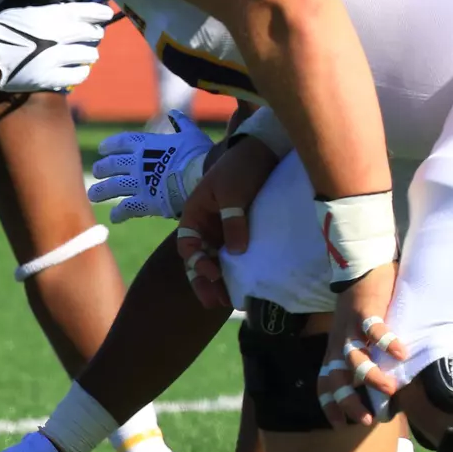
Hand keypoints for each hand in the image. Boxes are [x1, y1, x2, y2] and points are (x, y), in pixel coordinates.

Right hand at [0, 1, 114, 93]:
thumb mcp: (23, 11)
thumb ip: (48, 12)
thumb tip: (70, 12)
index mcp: (51, 15)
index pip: (89, 12)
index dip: (101, 14)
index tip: (104, 16)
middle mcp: (57, 35)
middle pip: (93, 34)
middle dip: (93, 34)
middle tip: (88, 37)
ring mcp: (54, 58)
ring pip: (89, 55)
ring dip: (87, 54)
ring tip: (79, 55)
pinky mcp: (49, 78)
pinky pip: (78, 76)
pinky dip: (79, 72)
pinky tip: (73, 70)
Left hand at [89, 110, 213, 222]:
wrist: (202, 176)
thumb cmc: (199, 153)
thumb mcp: (190, 134)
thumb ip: (180, 124)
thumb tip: (174, 113)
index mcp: (147, 145)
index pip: (121, 142)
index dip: (110, 145)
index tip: (102, 149)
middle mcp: (137, 163)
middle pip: (111, 165)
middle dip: (102, 168)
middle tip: (97, 172)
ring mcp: (139, 183)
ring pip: (112, 187)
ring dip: (101, 191)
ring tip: (93, 195)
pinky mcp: (146, 201)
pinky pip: (127, 208)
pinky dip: (119, 213)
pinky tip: (115, 217)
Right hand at [175, 132, 279, 309]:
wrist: (264, 150)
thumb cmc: (242, 167)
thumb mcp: (234, 192)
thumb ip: (233, 221)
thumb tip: (235, 252)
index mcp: (195, 213)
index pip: (187, 245)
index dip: (196, 262)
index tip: (213, 273)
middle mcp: (205, 225)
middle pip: (198, 259)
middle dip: (204, 281)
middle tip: (216, 301)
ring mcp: (222, 229)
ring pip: (215, 261)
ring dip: (219, 281)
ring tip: (228, 302)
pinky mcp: (240, 231)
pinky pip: (233, 255)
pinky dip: (236, 270)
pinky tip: (243, 285)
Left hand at [319, 262, 403, 427]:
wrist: (359, 272)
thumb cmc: (359, 310)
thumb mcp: (353, 338)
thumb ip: (361, 359)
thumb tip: (375, 388)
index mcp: (333, 351)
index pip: (324, 383)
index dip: (329, 404)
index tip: (340, 425)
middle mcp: (338, 343)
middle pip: (337, 377)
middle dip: (349, 400)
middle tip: (367, 418)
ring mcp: (350, 328)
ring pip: (354, 357)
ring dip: (370, 375)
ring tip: (389, 389)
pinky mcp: (364, 312)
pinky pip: (374, 329)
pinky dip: (387, 341)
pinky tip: (401, 354)